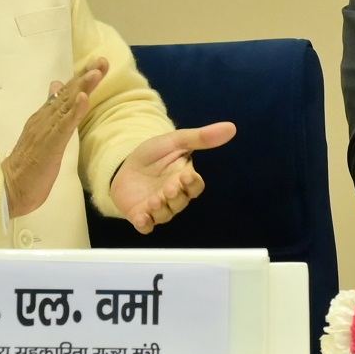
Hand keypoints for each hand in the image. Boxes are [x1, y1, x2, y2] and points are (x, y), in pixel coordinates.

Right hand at [3, 57, 108, 217]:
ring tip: (96, 72)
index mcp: (44, 118)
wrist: (9, 188)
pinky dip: (75, 111)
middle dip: (86, 76)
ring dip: (82, 87)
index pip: (65, 94)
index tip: (98, 65)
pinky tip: (83, 99)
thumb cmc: (28, 166)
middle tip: (103, 60)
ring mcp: (46, 130)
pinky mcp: (49, 144)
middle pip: (67, 94)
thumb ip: (51, 112)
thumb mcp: (43, 134)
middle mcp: (44, 119)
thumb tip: (56, 86)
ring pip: (66, 104)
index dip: (81, 79)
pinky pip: (64, 125)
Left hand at [108, 121, 237, 232]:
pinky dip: (145, 224)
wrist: (123, 164)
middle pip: (181, 202)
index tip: (186, 175)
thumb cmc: (153, 154)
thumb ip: (200, 137)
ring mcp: (157, 208)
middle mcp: (173, 197)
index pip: (195, 186)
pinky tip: (141, 218)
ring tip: (154, 201)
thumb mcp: (175, 141)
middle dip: (175, 197)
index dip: (192, 183)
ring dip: (161, 210)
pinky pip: (146, 226)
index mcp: (184, 179)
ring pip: (165, 215)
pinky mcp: (140, 215)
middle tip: (168, 188)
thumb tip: (231, 127)